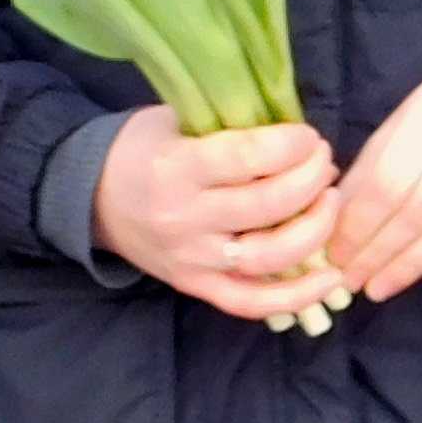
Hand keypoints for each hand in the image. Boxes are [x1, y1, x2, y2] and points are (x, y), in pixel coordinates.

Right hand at [91, 107, 338, 323]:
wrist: (90, 200)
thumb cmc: (139, 150)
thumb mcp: (173, 120)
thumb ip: (227, 124)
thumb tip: (294, 135)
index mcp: (175, 168)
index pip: (248, 158)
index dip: (292, 145)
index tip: (309, 136)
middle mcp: (184, 218)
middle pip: (268, 205)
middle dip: (312, 179)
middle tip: (324, 162)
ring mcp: (192, 259)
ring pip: (270, 256)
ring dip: (316, 230)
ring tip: (331, 202)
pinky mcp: (196, 287)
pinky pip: (252, 302)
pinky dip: (298, 296)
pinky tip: (331, 278)